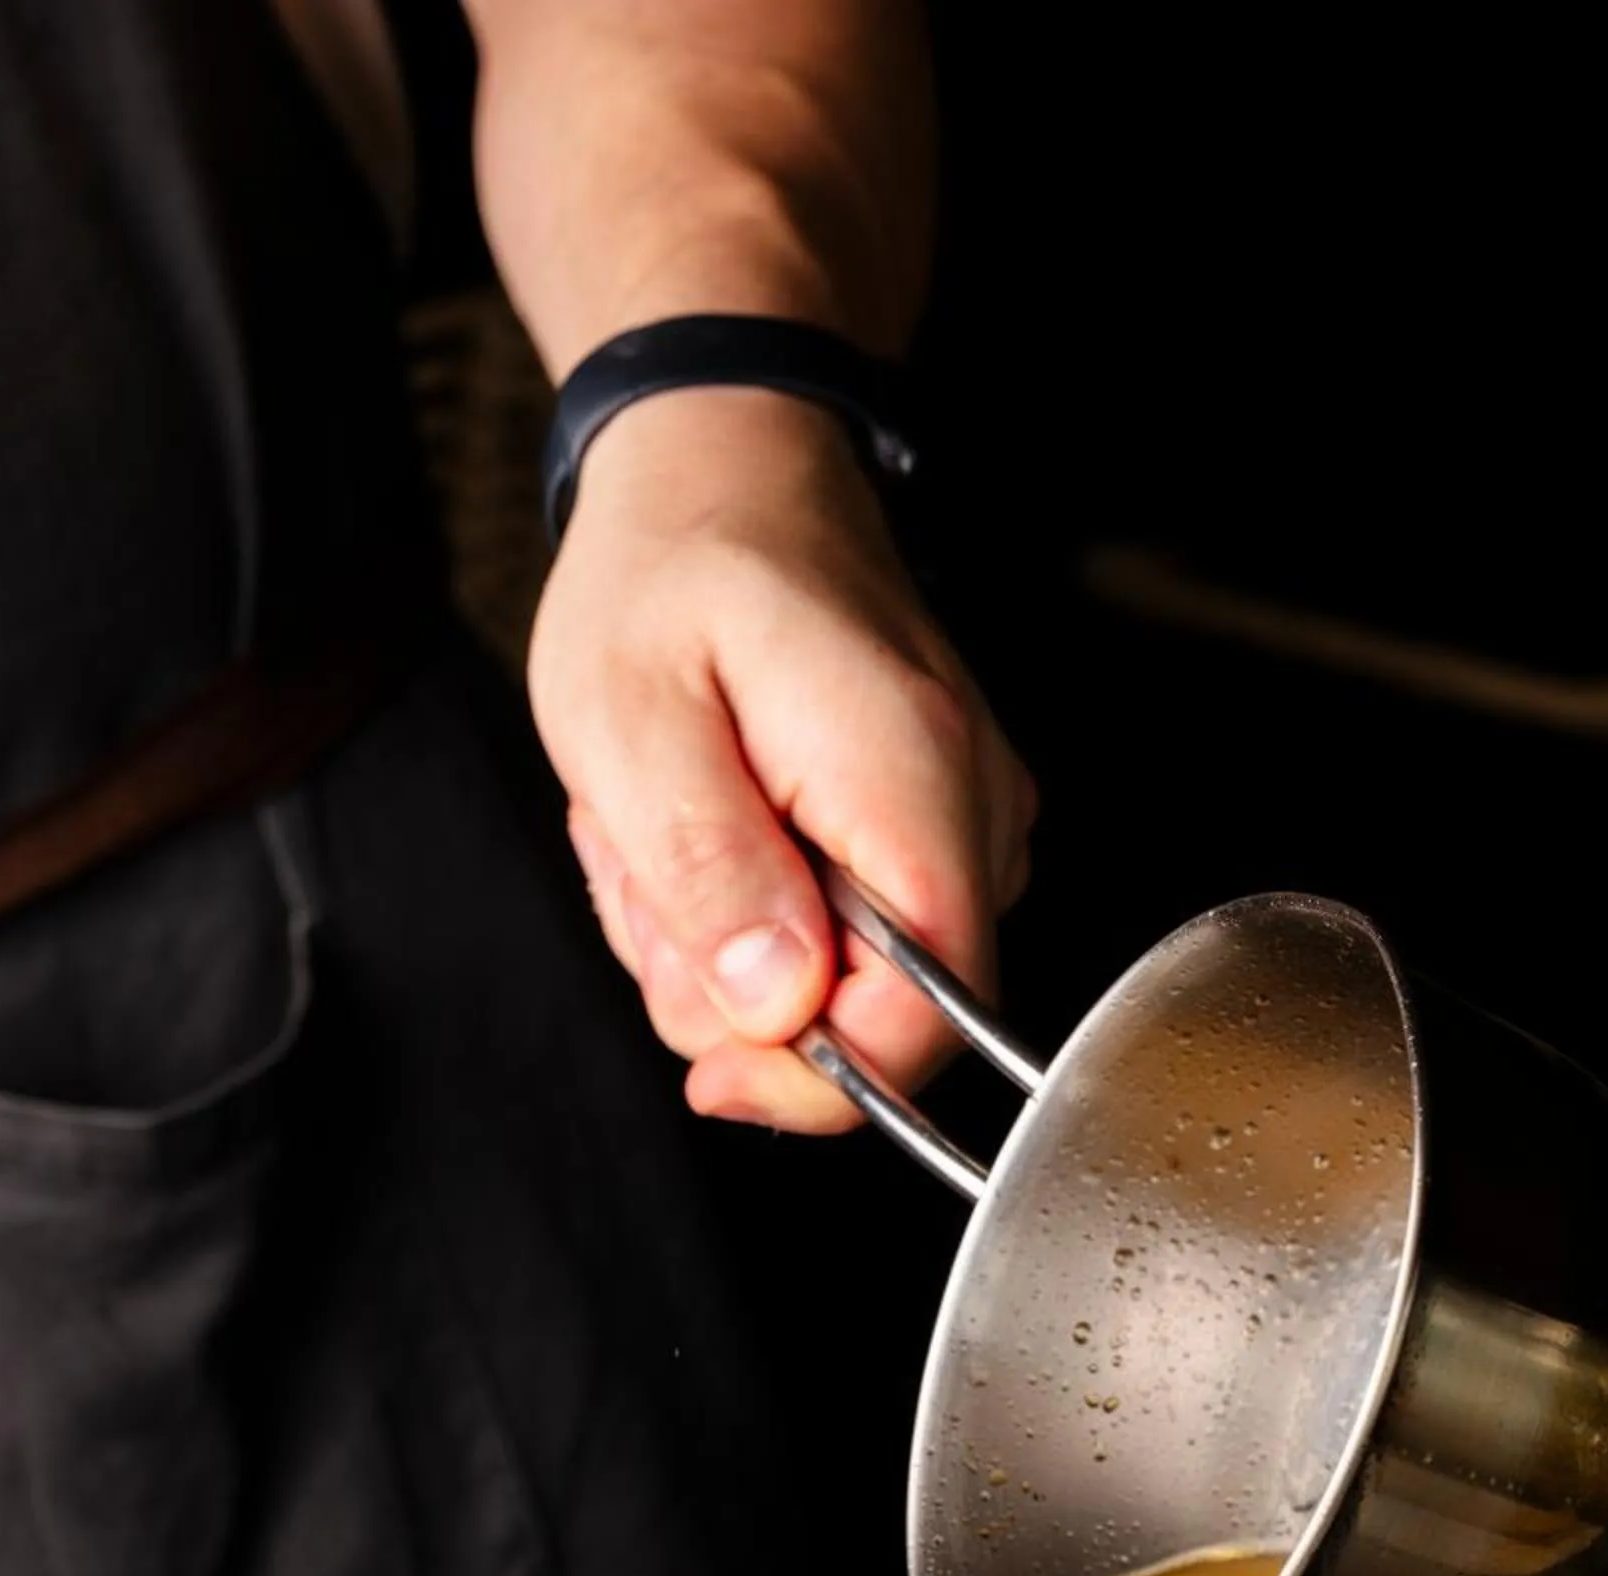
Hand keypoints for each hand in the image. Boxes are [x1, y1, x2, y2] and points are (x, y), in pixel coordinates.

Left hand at [527, 387, 1035, 1129]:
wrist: (727, 462)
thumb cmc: (671, 571)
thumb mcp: (631, 719)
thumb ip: (709, 872)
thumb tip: (781, 1011)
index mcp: (912, 780)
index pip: (925, 1020)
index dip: (815, 1082)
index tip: (708, 1067)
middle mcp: (975, 809)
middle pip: (880, 1021)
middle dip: (732, 991)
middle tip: (643, 866)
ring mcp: (968, 822)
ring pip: (848, 987)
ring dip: (726, 944)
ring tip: (667, 824)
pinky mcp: (936, 831)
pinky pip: (846, 938)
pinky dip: (754, 911)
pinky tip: (712, 823)